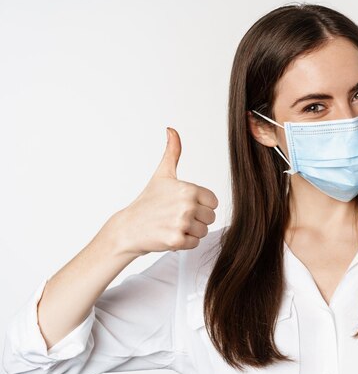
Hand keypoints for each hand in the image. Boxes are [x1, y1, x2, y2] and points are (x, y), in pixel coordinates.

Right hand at [109, 127, 218, 256]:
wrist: (128, 228)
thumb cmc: (147, 201)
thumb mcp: (162, 174)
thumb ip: (172, 152)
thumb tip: (171, 129)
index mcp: (189, 189)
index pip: (213, 202)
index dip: (201, 205)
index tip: (184, 204)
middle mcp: (187, 205)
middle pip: (210, 217)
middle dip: (196, 219)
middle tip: (176, 216)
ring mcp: (182, 223)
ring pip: (203, 231)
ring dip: (190, 232)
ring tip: (172, 225)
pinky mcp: (176, 240)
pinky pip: (194, 243)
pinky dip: (184, 243)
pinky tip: (169, 235)